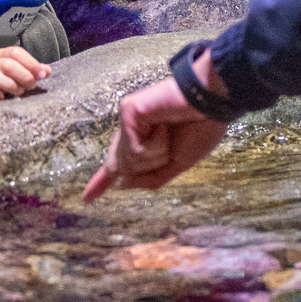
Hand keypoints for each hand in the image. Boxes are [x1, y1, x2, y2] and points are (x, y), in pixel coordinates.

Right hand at [0, 46, 49, 104]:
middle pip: (8, 64)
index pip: (17, 53)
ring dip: (9, 86)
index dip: (32, 63)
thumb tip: (46, 71)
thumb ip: (32, 70)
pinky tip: (2, 98)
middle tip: (31, 86)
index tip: (42, 75)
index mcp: (3, 54)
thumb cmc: (2, 77)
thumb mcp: (17, 69)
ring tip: (18, 92)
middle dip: (24, 76)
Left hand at [84, 66, 228, 200]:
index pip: (118, 164)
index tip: (87, 198)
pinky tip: (165, 127)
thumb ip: (152, 177)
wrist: (213, 103)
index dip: (101, 181)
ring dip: (158, 155)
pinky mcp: (128, 113)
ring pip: (130, 163)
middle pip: (124, 167)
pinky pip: (134, 152)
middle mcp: (131, 129)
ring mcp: (128, 120)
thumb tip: (123, 184)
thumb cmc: (202, 127)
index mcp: (144, 140)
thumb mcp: (178, 163)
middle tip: (170, 135)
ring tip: (172, 130)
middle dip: (152, 161)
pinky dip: (155, 147)